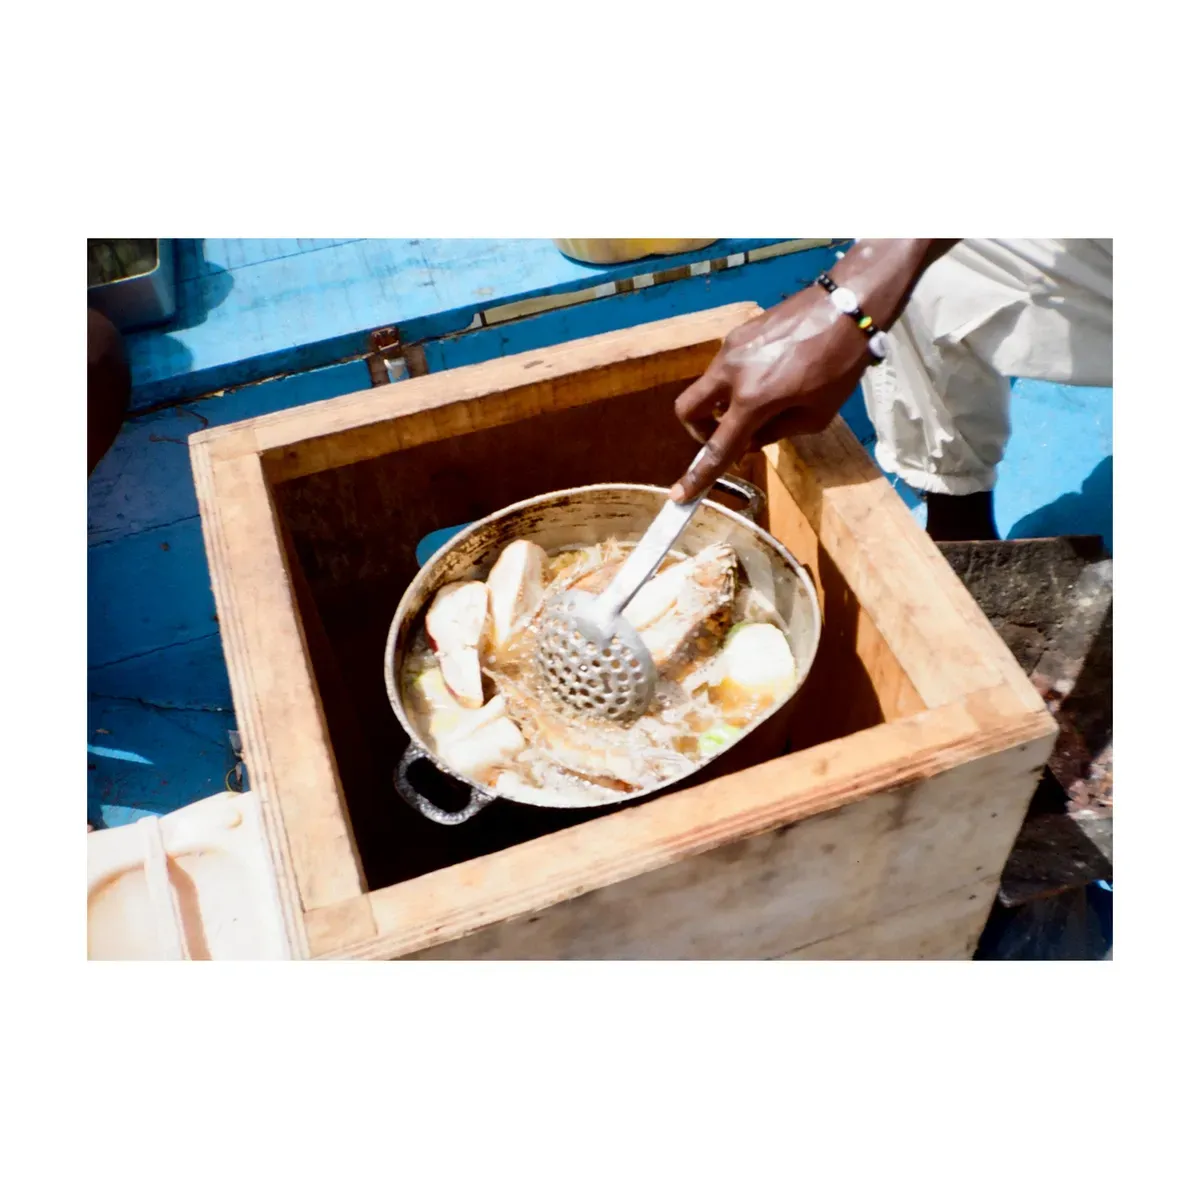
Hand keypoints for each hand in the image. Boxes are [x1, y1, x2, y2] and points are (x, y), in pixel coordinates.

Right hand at [669, 287, 869, 501]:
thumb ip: (775, 433)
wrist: (848, 306)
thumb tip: (750, 440)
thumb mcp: (815, 415)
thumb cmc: (840, 366)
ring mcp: (731, 349)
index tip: (679, 495)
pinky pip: (725, 367)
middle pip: (688, 409)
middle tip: (724, 436)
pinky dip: (736, 382)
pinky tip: (770, 375)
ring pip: (708, 386)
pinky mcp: (738, 333)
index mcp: (754, 399)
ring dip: (723, 403)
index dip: (698, 475)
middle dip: (698, 430)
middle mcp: (732, 373)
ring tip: (763, 401)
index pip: (718, 446)